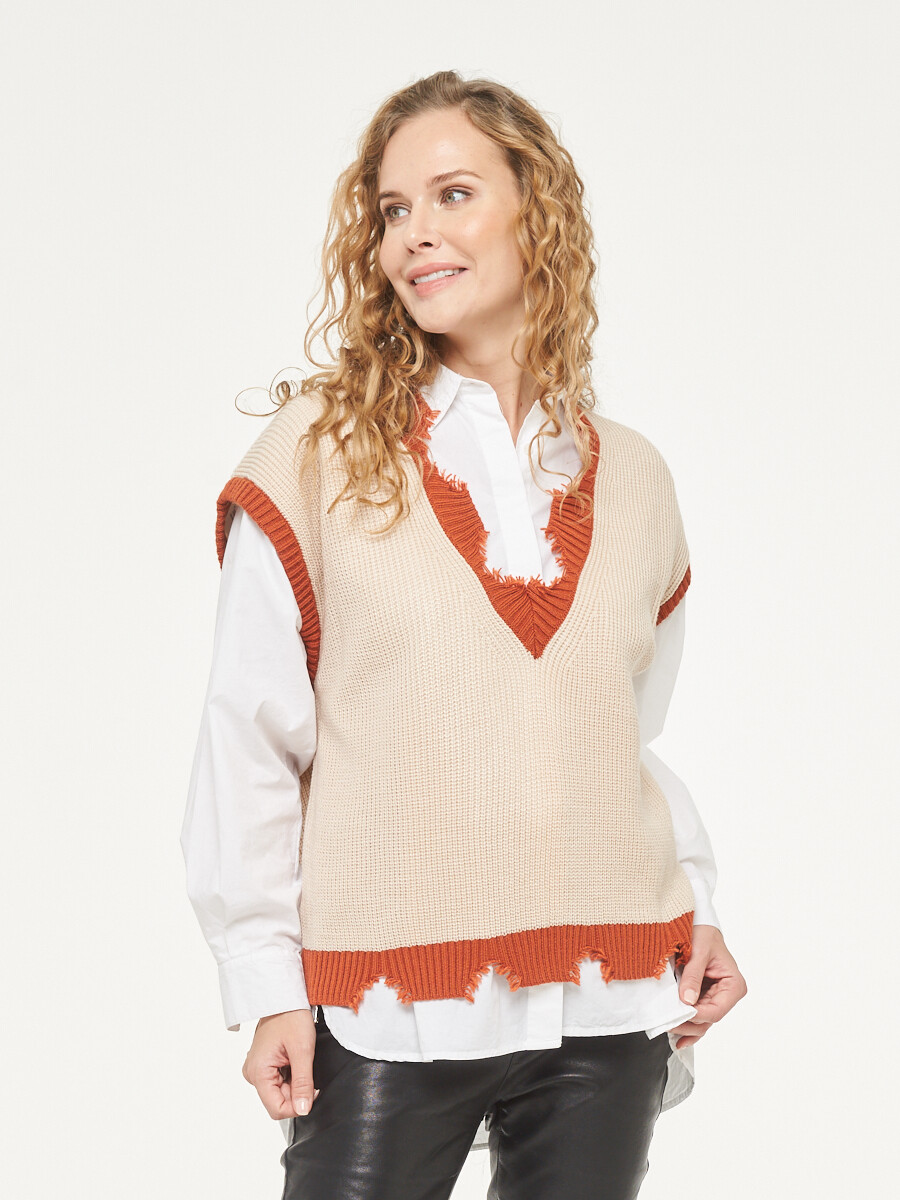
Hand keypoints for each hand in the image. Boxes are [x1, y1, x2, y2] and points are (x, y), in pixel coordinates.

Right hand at [242, 1008, 318, 1118]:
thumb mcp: (303, 1050)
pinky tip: (294, 1059)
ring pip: (280, 1091)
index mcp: (258, 1072)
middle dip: (297, 1092)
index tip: (314, 1092)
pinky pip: (278, 1080)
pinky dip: (291, 1075)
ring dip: (295, 1082)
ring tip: (300, 1060)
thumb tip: (303, 1109)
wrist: (285, 996)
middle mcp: (252, 1073)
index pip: (277, 1109)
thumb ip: (303, 1083)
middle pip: (278, 1100)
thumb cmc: (292, 1016)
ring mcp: (257, 1069)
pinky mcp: (263, 1064)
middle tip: (308, 1069)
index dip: (298, 1106)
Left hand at [670, 925, 746, 1050]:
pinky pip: (697, 1016)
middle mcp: (726, 995)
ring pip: (702, 1022)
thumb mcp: (699, 951)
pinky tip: (679, 1039)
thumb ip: (693, 976)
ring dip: (685, 1027)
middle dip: (688, 1024)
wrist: (699, 926)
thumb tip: (687, 1000)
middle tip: (667, 1024)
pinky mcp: (703, 998)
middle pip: (708, 1019)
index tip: (680, 1014)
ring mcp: (715, 998)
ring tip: (668, 1029)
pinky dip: (688, 1027)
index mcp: (733, 985)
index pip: (716, 1010)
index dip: (698, 1015)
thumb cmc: (704, 933)